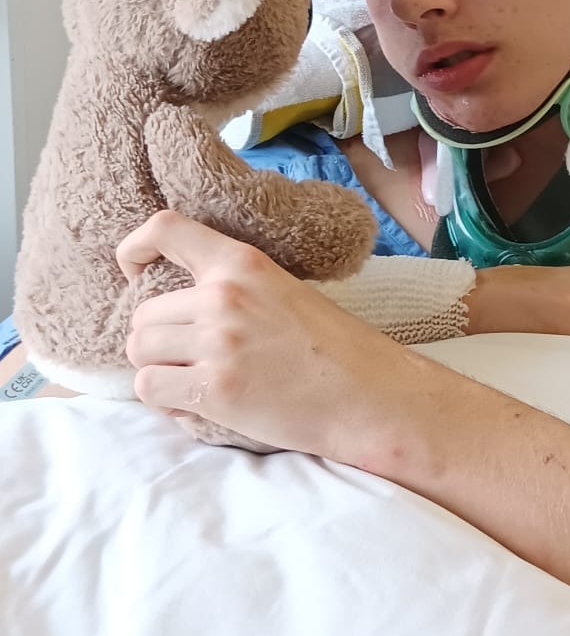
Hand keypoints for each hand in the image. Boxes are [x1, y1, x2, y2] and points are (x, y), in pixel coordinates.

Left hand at [117, 210, 402, 458]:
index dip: (134, 247)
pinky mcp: (214, 390)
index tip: (133, 269)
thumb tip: (183, 309)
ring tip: (193, 383)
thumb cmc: (336, 350)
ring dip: (157, 370)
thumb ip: (234, 290)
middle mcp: (223, 297)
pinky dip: (165, 402)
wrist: (369, 396)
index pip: (165, 229)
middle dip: (158, 340)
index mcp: (243, 263)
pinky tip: (197, 407)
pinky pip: (150, 389)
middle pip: (143, 314)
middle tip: (190, 360)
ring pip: (139, 351)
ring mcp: (216, 344)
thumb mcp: (285, 293)